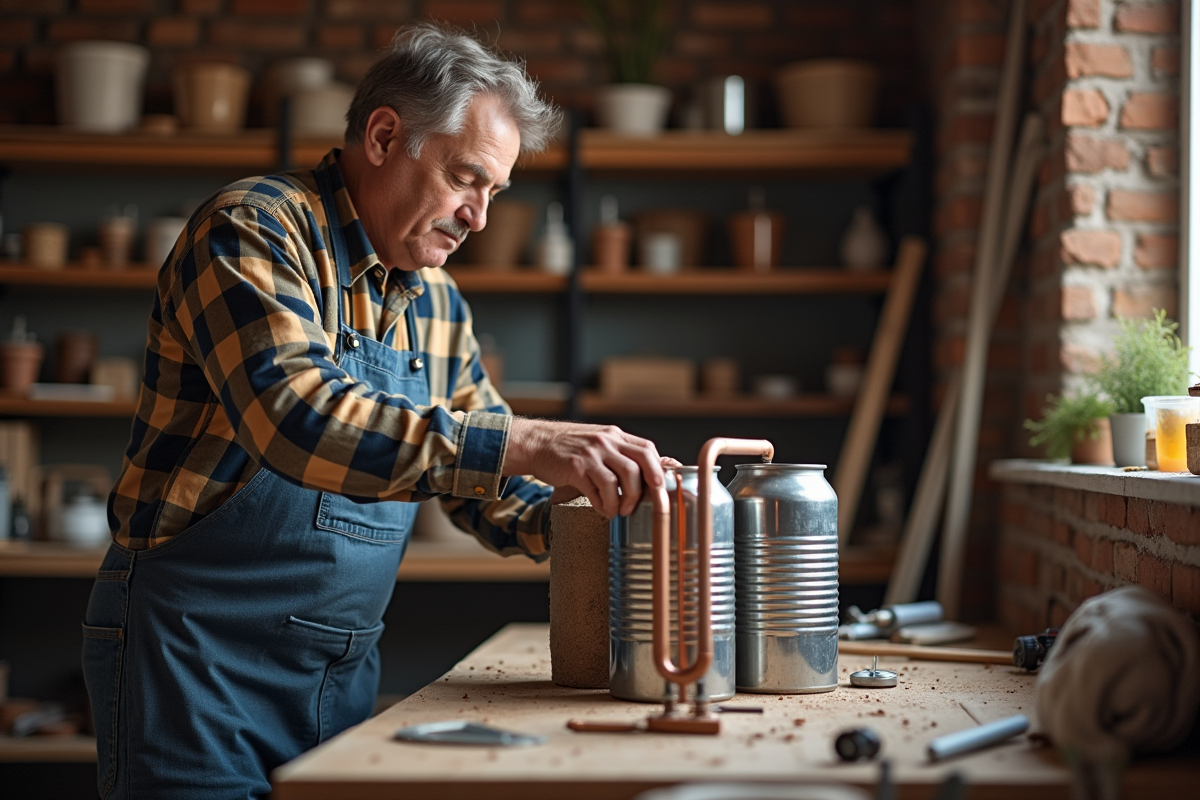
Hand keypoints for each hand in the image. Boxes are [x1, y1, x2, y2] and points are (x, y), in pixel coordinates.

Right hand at [504, 419, 666, 517]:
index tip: (660, 488)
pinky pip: (598, 490)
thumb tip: (651, 469)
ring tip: (618, 511)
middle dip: (647, 490)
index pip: (647, 449)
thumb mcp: (598, 442)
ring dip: (623, 502)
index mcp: (614, 435)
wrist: (536, 442)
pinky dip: (603, 504)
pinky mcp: (575, 468)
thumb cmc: (569, 446)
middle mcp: (605, 441)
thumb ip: (621, 453)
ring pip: (620, 480)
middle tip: (643, 506)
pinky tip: (601, 509)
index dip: (658, 469)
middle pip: (638, 465)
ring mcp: (591, 454)